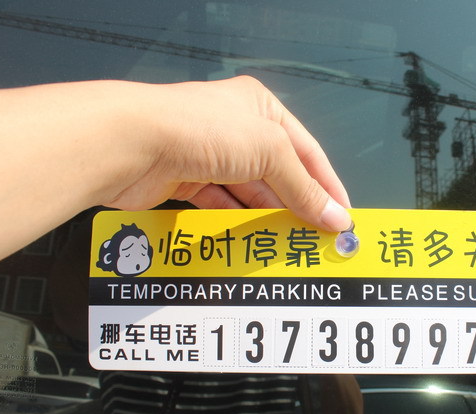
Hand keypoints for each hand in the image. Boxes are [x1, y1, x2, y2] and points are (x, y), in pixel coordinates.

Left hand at [104, 76, 351, 231]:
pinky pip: (220, 205)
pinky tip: (255, 241)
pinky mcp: (185, 180)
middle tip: (319, 239)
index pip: (306, 151)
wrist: (132, 143)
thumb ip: (303, 188)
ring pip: (248, 192)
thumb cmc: (207, 131)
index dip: (326, 185)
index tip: (343, 218)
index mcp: (260, 106)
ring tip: (292, 245)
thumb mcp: (269, 151)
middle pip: (278, 173)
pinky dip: (238, 222)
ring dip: (269, 217)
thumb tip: (337, 219)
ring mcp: (208, 154)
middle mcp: (235, 127)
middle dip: (298, 205)